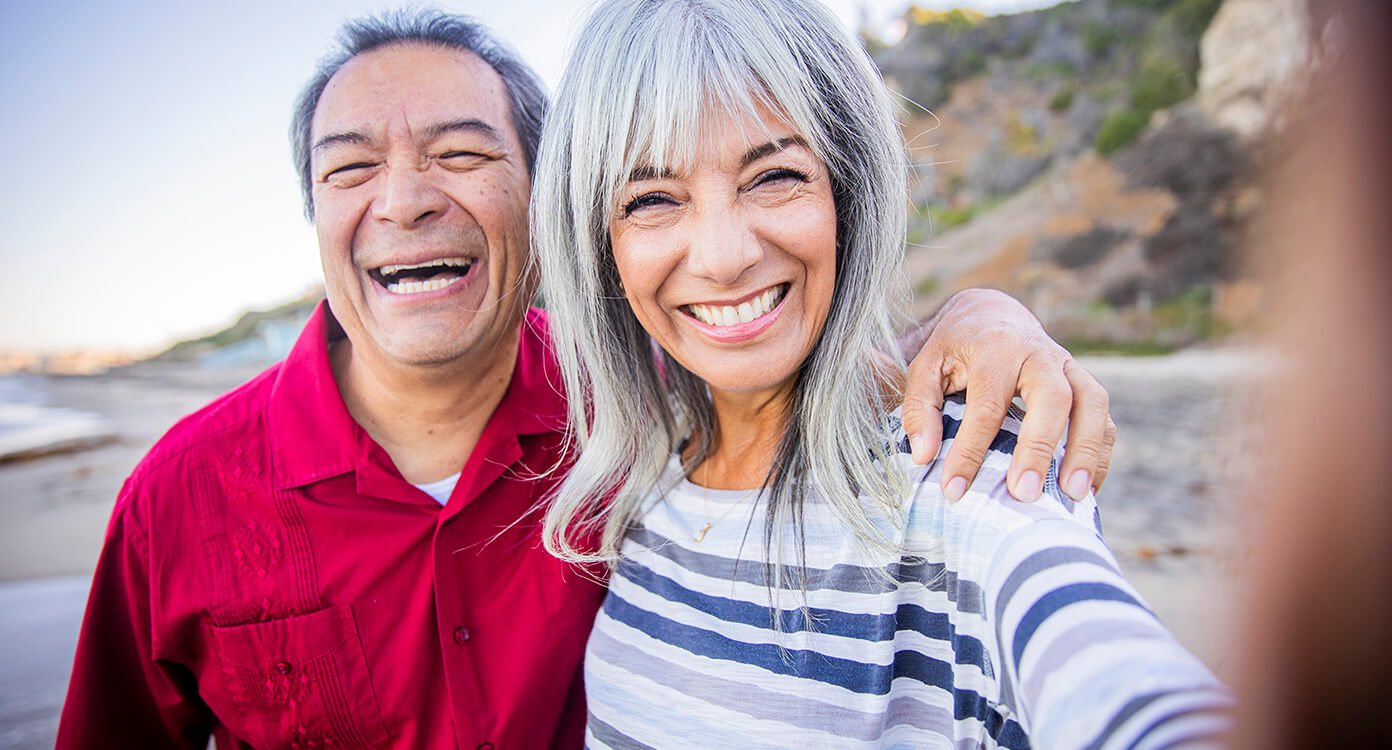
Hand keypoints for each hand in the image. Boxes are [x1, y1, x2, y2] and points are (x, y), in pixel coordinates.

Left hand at [900, 288, 1115, 501]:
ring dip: (1085, 451)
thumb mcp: (925, 367)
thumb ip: (921, 408)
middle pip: (1053, 397)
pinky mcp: (1084, 383)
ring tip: (1072, 496)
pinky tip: (1085, 491)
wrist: (993, 314)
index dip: (970, 451)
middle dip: (1039, 448)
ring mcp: (1069, 367)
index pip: (987, 405)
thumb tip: (925, 456)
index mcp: (996, 348)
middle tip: (1024, 494)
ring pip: (1092, 403)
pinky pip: (1104, 418)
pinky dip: (1100, 454)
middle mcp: (1039, 353)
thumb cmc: (955, 348)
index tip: (954, 490)